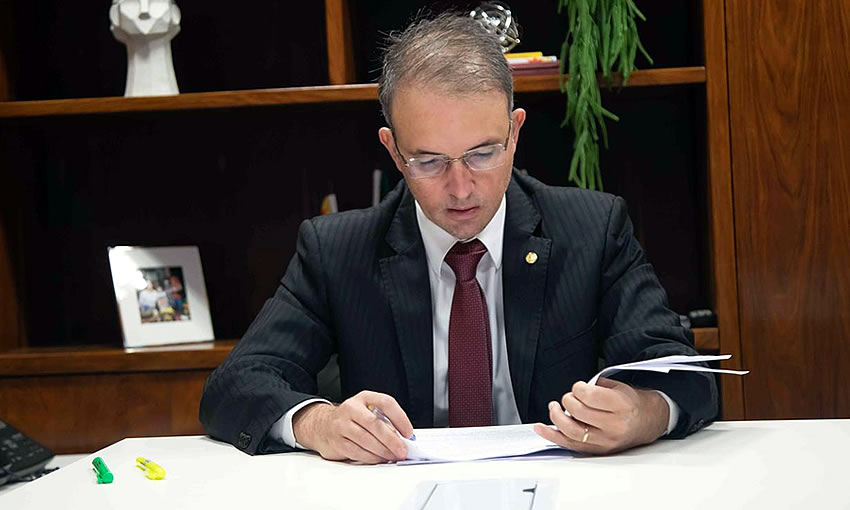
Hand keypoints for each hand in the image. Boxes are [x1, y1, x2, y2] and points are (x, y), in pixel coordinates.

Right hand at [292, 390, 413, 463]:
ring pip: (366, 440)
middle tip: (402, 450)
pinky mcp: (337, 442)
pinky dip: (371, 457)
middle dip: (392, 440)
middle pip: (375, 424)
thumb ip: (384, 421)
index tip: (408, 433)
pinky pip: (357, 452)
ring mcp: (342, 425)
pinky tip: (379, 459)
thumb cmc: (350, 419)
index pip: (386, 402)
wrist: (321, 425)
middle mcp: (351, 408)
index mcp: (364, 398)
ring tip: (393, 456)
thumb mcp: (367, 411)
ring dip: (383, 451)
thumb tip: (402, 438)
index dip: (400, 418)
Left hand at [533, 378, 668, 453]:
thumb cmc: (630, 402)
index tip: (578, 387)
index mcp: (621, 406)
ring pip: (572, 431)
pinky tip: (540, 428)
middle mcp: (614, 426)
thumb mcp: (618, 387)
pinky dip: (552, 435)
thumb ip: (595, 388)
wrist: (648, 421)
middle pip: (579, 413)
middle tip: (570, 397)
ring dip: (557, 417)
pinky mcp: (598, 450)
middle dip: (568, 400)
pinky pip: (570, 445)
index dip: (578, 388)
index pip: (590, 396)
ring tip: (554, 407)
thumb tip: (573, 392)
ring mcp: (606, 441)